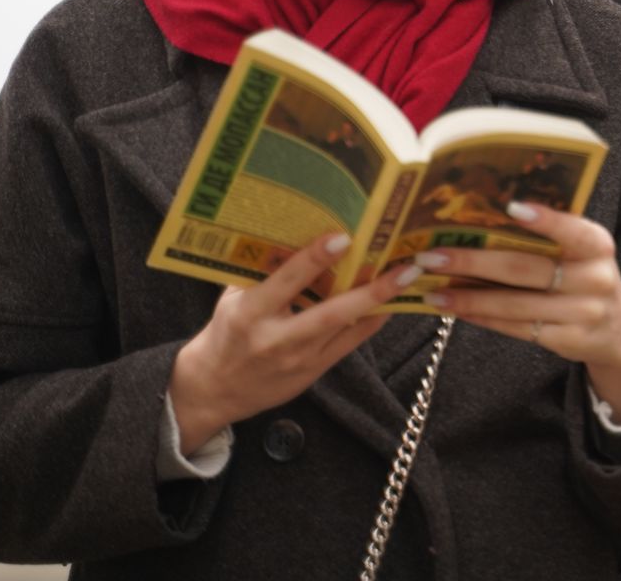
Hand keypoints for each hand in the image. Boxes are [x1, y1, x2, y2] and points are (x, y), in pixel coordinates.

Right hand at [168, 232, 421, 451]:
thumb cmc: (226, 333)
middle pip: (330, 313)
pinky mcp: (313, 372)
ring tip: (407, 279)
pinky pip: (350, 345)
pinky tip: (390, 302)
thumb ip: (262, 271)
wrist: (213, 389)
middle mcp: (277, 338)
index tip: (343, 237)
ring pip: (347, 330)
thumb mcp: (234, 299)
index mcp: (250, 313)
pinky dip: (371, 322)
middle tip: (401, 268)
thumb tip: (296, 231)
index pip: (286, 282)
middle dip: (368, 291)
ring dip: (379, 304)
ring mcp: (299, 358)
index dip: (315, 259)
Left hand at [416, 201, 620, 422]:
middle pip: (528, 270)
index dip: (545, 220)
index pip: (573, 230)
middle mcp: (595, 279)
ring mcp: (583, 314)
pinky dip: (484, 318)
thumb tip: (487, 214)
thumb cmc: (584, 274)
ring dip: (470, 297)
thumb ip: (550, 235)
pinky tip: (456, 308)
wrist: (617, 327)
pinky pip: (517, 329)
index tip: (510, 207)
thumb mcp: (582, 250)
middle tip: (433, 255)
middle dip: (475, 262)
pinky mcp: (567, 341)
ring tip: (433, 289)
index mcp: (598, 246)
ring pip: (517, 304)